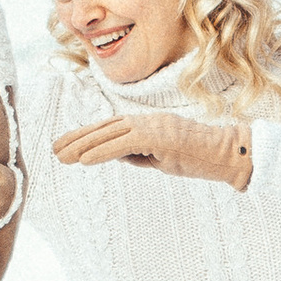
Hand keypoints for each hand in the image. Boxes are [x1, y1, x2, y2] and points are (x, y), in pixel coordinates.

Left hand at [53, 112, 251, 189]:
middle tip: (54, 149)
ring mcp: (152, 126)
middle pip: (104, 127)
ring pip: (109, 134)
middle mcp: (146, 120)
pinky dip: (100, 152)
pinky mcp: (158, 136)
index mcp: (146, 124)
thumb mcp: (159, 158)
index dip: (85, 134)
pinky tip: (83, 160)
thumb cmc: (197, 158)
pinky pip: (122, 144)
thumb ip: (136, 154)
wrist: (226, 154)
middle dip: (76, 138)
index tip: (65, 144)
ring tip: (61, 156)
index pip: (109, 127)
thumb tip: (110, 155)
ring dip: (82, 146)